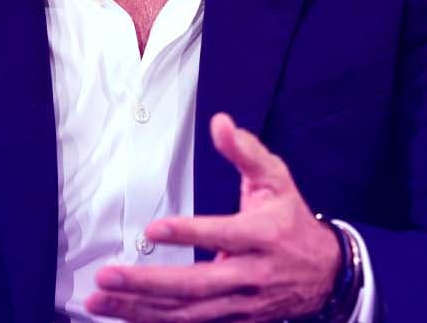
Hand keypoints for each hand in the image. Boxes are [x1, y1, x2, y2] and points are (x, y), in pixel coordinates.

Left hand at [84, 112, 341, 321]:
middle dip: (147, 283)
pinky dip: (155, 322)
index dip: (189, 234)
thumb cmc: (292, 220)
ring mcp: (242, 303)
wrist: (326, 274)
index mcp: (264, 235)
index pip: (224, 235)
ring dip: (140, 309)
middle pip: (196, 285)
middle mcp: (252, 274)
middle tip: (107, 274)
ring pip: (188, 313)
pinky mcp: (235, 320)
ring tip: (100, 298)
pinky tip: (125, 314)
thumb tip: (220, 123)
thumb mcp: (276, 179)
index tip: (152, 230)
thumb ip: (246, 152)